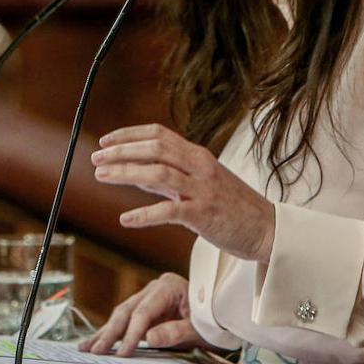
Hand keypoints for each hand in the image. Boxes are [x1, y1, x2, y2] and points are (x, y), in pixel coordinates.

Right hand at [79, 272, 205, 355]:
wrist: (219, 316)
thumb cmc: (211, 321)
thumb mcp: (198, 329)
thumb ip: (175, 332)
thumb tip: (150, 337)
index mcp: (169, 286)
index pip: (144, 311)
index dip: (132, 333)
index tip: (123, 352)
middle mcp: (155, 288)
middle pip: (127, 311)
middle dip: (110, 333)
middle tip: (97, 351)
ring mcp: (148, 298)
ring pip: (121, 315)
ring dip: (105, 333)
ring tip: (87, 347)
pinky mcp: (144, 310)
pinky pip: (125, 321)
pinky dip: (110, 332)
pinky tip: (95, 341)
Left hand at [91, 123, 275, 261]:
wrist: (267, 229)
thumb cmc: (233, 207)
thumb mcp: (203, 183)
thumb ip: (172, 177)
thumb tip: (137, 173)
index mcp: (199, 156)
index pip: (159, 134)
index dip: (129, 135)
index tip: (106, 141)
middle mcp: (200, 167)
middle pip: (155, 148)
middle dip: (121, 151)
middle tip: (96, 159)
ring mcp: (202, 190)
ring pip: (158, 174)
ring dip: (126, 174)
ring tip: (102, 177)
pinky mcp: (204, 215)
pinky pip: (169, 211)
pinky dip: (144, 214)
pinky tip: (126, 219)